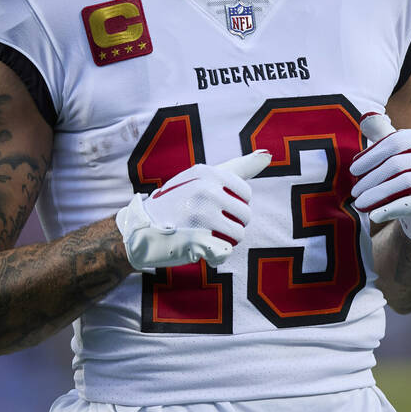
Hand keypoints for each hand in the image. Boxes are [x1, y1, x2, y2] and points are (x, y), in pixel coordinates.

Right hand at [116, 150, 270, 269]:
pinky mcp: (197, 240)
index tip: (218, 207)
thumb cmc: (179, 201)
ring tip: (208, 236)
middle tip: (211, 225)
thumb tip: (268, 155)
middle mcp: (204, 190)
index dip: (237, 205)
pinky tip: (204, 251)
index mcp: (207, 172)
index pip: (245, 193)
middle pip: (245, 215)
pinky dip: (218, 256)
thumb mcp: (203, 177)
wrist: (141, 228)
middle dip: (235, 224)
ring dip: (228, 241)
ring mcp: (200, 215)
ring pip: (238, 234)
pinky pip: (225, 252)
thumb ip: (238, 167)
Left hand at [349, 112, 410, 242]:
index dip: (372, 155)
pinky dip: (392, 208)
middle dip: (371, 178)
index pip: (397, 142)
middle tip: (354, 191)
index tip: (353, 169)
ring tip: (359, 203)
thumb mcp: (403, 156)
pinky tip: (374, 215)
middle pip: (398, 163)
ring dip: (376, 194)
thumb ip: (386, 136)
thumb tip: (365, 117)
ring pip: (405, 182)